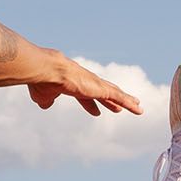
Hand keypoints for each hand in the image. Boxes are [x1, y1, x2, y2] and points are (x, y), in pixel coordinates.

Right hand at [26, 51, 143, 116]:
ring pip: (114, 93)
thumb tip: (46, 105)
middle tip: (119, 106)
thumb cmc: (43, 81)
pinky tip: (138, 108)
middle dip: (111, 100)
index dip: (90, 104)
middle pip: (102, 93)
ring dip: (126, 100)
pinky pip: (119, 96)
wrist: (48, 71)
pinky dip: (129, 102)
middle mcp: (86, 82)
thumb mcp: (42, 95)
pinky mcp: (101, 88)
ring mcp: (95, 84)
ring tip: (137, 105)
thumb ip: (46, 100)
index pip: (84, 95)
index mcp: (73, 84)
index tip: (96, 110)